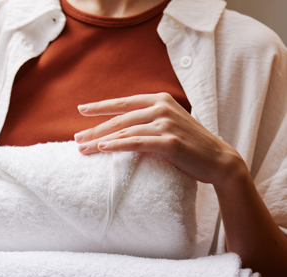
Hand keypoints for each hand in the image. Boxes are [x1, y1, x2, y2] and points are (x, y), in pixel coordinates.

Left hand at [74, 93, 246, 187]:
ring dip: (100, 140)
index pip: (123, 102)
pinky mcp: (169, 142)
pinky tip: (103, 148)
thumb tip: (124, 127)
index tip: (81, 109)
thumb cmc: (190, 145)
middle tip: (76, 139)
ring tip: (82, 149)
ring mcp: (166, 124)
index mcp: (160, 100)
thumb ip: (149, 120)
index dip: (101, 106)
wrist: (218, 159)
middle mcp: (161, 108)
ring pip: (125, 130)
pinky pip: (137, 142)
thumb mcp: (169, 125)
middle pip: (120, 118)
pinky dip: (118, 145)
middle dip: (94, 128)